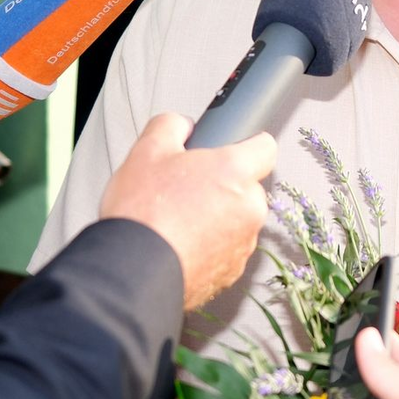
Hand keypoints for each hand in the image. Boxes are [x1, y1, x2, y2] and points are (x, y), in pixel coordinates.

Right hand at [99, 113, 274, 309]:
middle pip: (247, 186)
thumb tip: (181, 126)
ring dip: (217, 217)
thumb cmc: (143, 215)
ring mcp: (243, 242)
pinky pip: (227, 249)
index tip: (235, 147)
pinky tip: (181, 243)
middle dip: (224, 185)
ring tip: (178, 219)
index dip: (248, 144)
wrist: (133, 273)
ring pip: (237, 219)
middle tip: (189, 187)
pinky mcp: (231, 271)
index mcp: (235, 172)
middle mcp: (249, 207)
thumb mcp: (146, 151)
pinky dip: (210, 246)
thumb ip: (171, 126)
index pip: (265, 146)